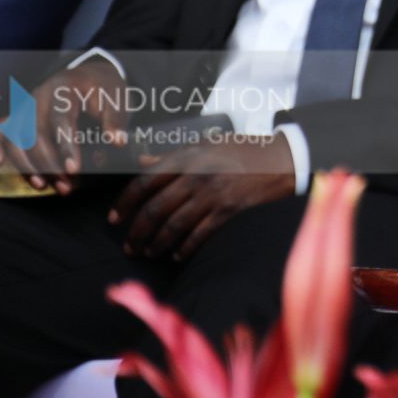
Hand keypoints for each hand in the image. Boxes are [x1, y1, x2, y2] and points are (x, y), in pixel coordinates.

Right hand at [0, 58, 129, 192]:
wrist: (89, 74)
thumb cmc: (103, 89)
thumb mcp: (118, 97)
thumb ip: (116, 120)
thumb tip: (117, 142)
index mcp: (65, 88)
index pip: (61, 119)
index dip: (66, 146)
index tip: (73, 169)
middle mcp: (40, 96)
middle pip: (35, 133)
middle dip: (49, 164)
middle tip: (66, 186)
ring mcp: (26, 106)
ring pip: (16, 137)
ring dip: (27, 165)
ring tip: (44, 186)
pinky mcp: (18, 115)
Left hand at [109, 134, 297, 260]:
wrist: (283, 158)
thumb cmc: (243, 149)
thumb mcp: (207, 143)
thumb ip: (173, 154)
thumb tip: (141, 162)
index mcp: (188, 157)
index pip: (145, 181)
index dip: (125, 202)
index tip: (115, 219)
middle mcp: (197, 175)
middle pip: (155, 209)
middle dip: (137, 232)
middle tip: (129, 246)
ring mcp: (213, 195)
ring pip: (173, 226)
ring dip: (156, 243)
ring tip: (148, 252)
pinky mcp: (229, 211)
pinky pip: (199, 235)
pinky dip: (184, 248)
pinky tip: (176, 255)